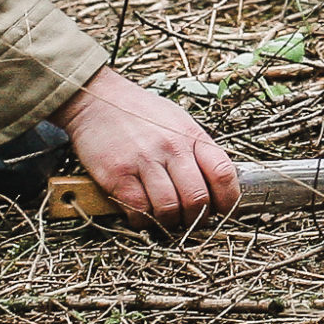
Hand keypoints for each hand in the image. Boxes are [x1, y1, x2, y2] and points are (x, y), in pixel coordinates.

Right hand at [55, 66, 239, 231]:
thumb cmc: (139, 112)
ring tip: (166, 220)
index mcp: (190, 134)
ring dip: (170, 223)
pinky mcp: (118, 174)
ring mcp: (144, 161)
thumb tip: (215, 183)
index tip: (223, 211)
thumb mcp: (176, 120)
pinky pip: (139, 210)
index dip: (228, 200)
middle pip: (197, 198)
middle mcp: (171, 147)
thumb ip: (195, 148)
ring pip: (169, 209)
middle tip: (190, 222)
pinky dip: (143, 221)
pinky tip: (142, 214)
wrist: (95, 99)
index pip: (222, 173)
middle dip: (197, 219)